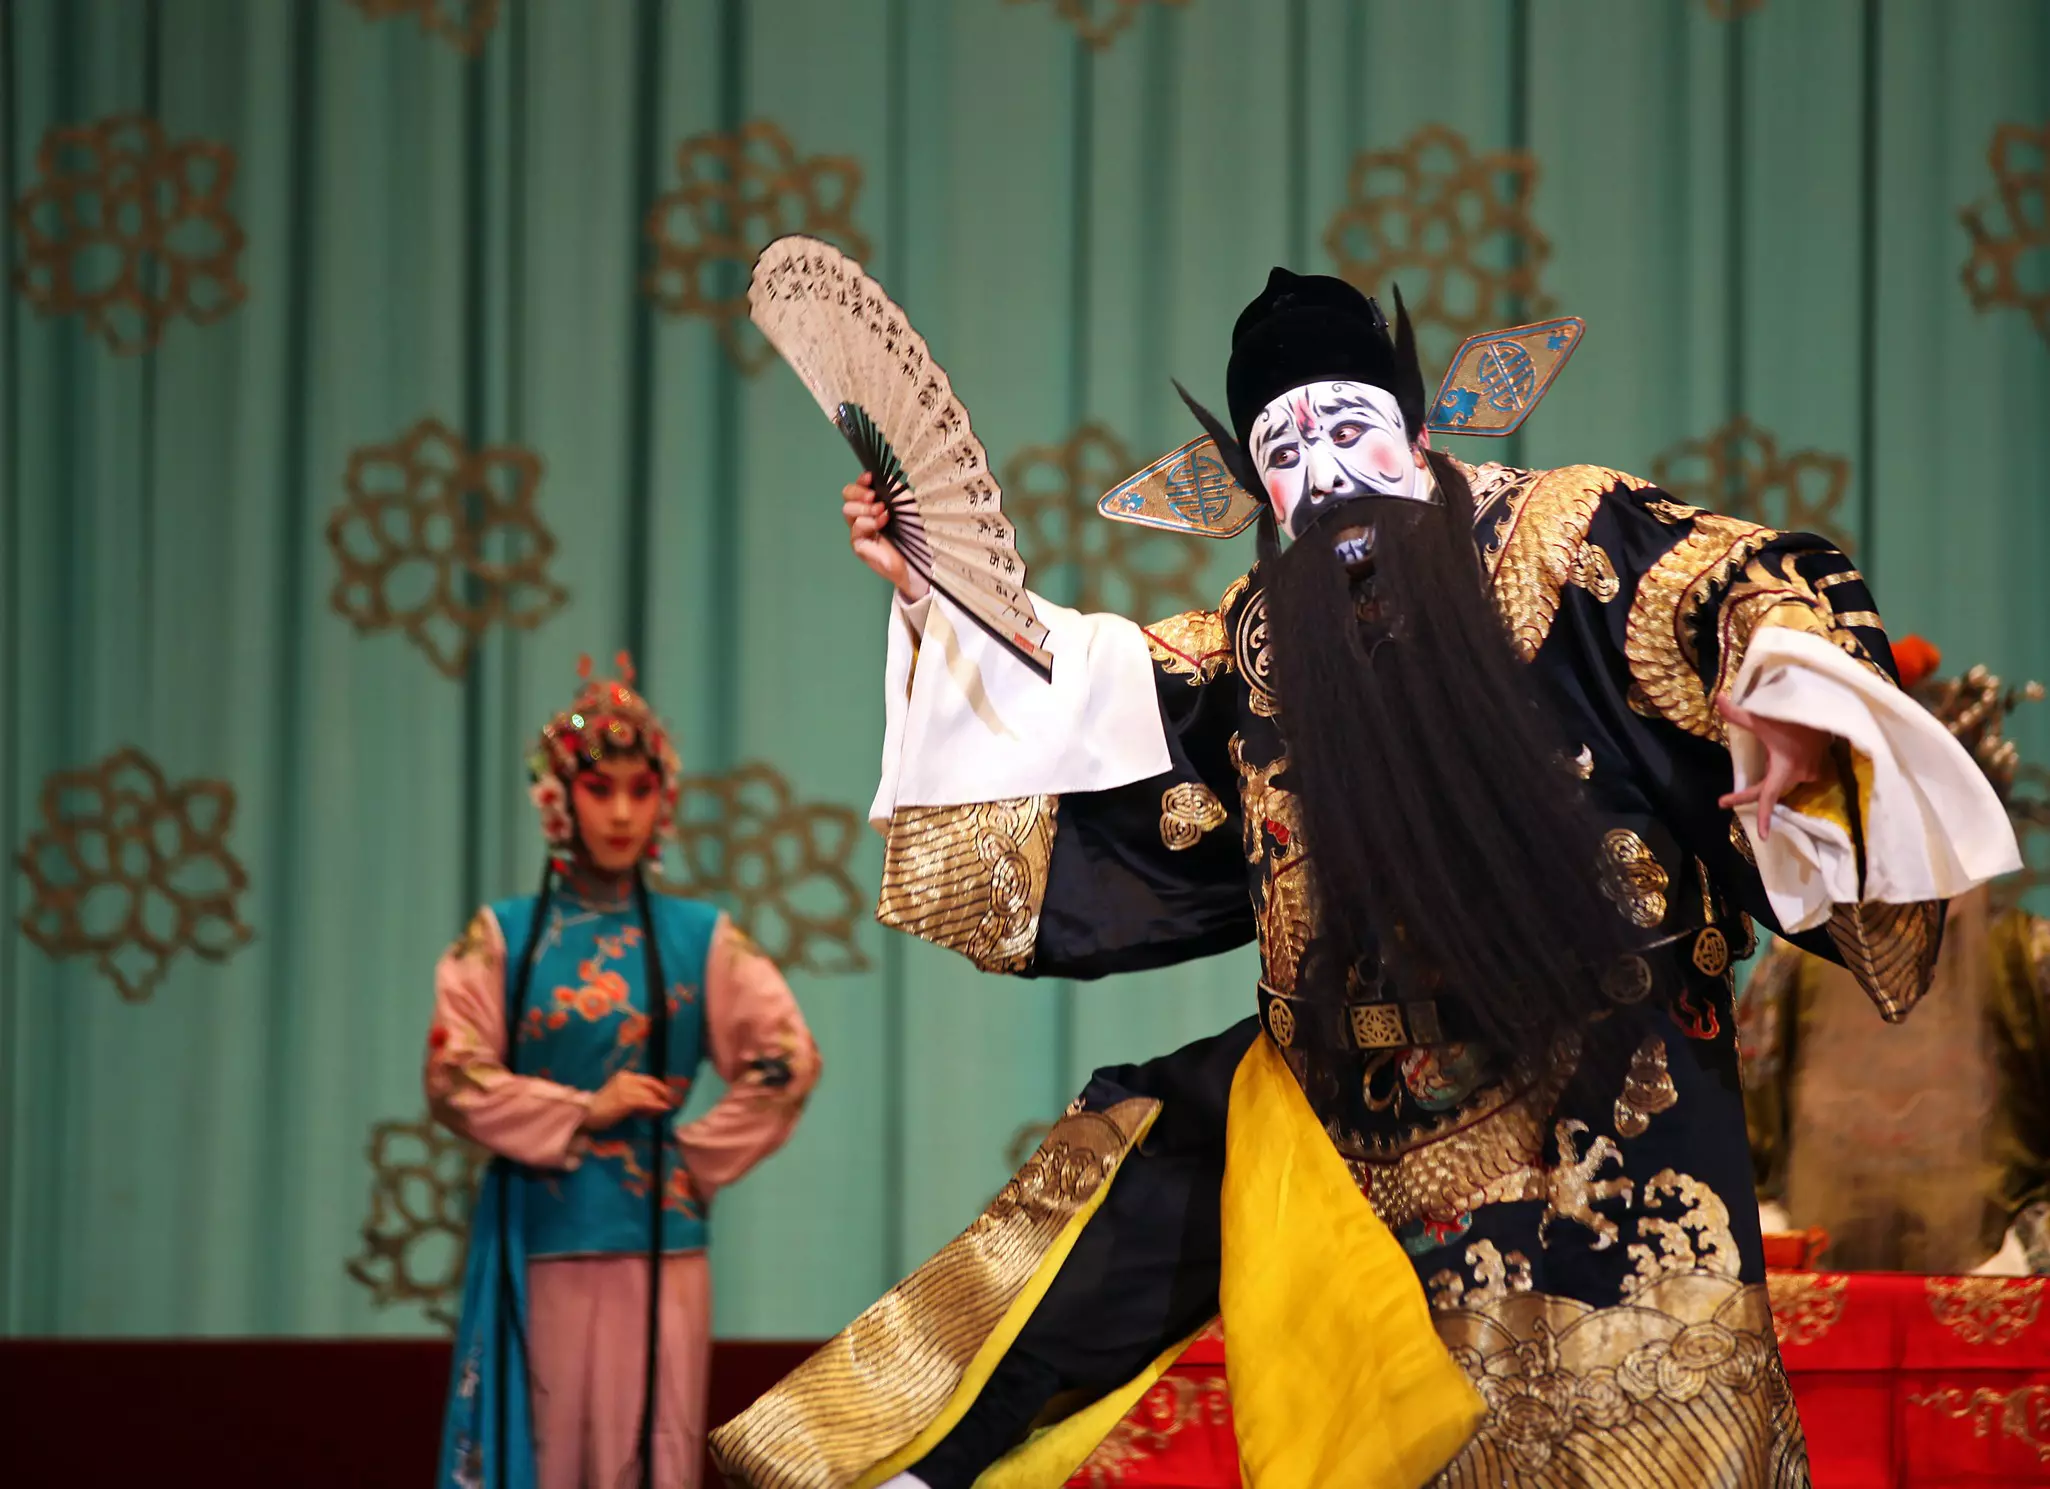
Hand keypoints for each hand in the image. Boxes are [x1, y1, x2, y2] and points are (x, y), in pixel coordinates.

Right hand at [582, 1070, 678, 1132]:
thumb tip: (656, 1103)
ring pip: (650, 1094)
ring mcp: (626, 1088)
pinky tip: (664, 1109)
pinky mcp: (626, 1100)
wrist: (586, 1115)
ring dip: (660, 1103)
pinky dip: (657, 1106)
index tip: (671, 1095)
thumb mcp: (621, 1099)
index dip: (661, 1088)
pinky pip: (647, 1102)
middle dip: (665, 1094)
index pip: (648, 1080)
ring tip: (666, 1109)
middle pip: (652, 1085)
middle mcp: (626, 1078)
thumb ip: (637, 1098)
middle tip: (674, 1102)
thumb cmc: (603, 1110)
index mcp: (625, 1076)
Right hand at [843, 472, 927, 602]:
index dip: (860, 482)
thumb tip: (879, 478)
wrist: (922, 553)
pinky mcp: (860, 547)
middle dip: (859, 494)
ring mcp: (860, 533)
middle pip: (846, 498)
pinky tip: (883, 524)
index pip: (855, 490)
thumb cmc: (916, 528)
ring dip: (865, 509)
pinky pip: (855, 532)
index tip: (869, 478)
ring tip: (883, 514)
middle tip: (874, 498)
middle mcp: (863, 517)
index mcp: (872, 505)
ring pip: (848, 512)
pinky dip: (869, 524)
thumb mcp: (905, 502)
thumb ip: (891, 489)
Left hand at [1715, 693, 1832, 841]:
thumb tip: (1716, 700)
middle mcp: (1798, 775)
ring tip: (1763, 770)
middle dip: (1750, 794)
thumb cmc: (1795, 718)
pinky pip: (1800, 774)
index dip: (1764, 816)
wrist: (1830, 712)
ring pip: (1786, 781)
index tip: (1762, 835)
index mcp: (1783, 769)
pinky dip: (1790, 771)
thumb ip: (1737, 715)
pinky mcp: (1820, 766)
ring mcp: (1811, 772)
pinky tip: (1787, 759)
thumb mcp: (1763, 719)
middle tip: (1727, 799)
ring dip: (1773, 778)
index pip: (1768, 797)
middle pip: (1771, 790)